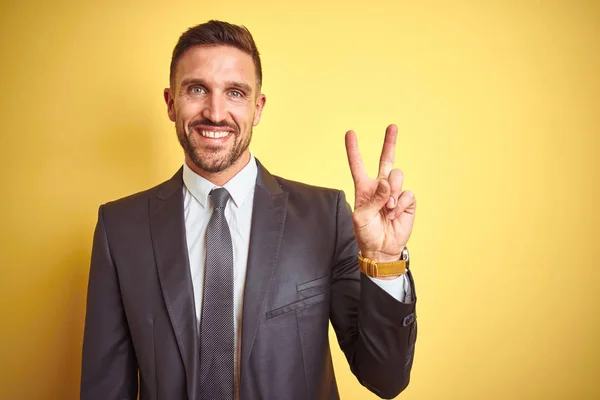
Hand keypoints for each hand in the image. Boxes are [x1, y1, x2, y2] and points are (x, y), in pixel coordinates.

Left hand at [345, 124, 415, 264]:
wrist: (382, 248)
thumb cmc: (366, 233)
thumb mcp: (361, 217)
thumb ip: (373, 198)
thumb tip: (387, 183)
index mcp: (364, 188)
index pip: (358, 165)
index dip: (353, 150)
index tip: (350, 133)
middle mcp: (380, 187)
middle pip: (386, 160)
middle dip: (390, 142)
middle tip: (392, 126)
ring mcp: (395, 193)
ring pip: (397, 176)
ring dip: (392, 191)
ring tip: (388, 207)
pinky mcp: (407, 201)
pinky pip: (407, 193)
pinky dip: (401, 204)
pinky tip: (395, 214)